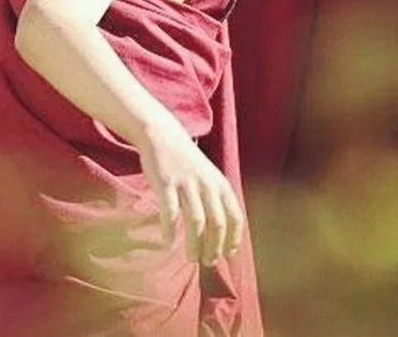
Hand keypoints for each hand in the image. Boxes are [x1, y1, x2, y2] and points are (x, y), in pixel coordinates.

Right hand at [135, 115, 243, 264]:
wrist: (162, 135)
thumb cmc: (187, 162)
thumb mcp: (209, 176)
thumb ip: (216, 200)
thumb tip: (222, 235)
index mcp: (220, 184)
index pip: (235, 217)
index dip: (233, 239)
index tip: (228, 255)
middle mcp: (206, 184)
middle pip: (217, 224)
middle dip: (214, 248)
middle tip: (207, 262)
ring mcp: (186, 183)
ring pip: (196, 222)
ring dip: (195, 245)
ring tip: (191, 258)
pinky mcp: (166, 182)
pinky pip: (170, 212)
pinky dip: (170, 231)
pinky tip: (167, 244)